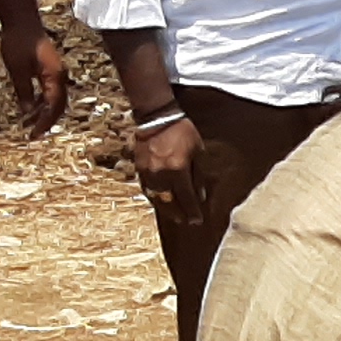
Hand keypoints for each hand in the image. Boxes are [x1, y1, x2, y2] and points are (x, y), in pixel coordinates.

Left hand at [1, 26, 68, 139]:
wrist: (22, 20)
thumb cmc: (18, 42)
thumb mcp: (17, 70)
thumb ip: (23, 91)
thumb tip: (27, 112)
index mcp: (54, 76)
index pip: (54, 106)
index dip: (45, 122)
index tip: (34, 134)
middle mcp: (59, 75)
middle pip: (59, 104)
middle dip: (47, 120)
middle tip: (34, 133)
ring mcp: (55, 70)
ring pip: (55, 97)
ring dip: (44, 111)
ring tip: (29, 122)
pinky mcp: (49, 67)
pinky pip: (49, 89)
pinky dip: (42, 100)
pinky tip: (30, 105)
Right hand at [128, 111, 205, 225]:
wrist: (156, 119)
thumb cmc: (181, 132)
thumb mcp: (198, 151)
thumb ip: (199, 175)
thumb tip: (201, 196)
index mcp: (178, 169)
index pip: (186, 197)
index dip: (192, 211)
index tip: (197, 220)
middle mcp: (161, 175)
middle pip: (170, 203)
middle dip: (179, 214)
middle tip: (187, 222)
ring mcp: (148, 174)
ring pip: (156, 199)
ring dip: (166, 210)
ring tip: (175, 216)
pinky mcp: (139, 170)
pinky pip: (147, 190)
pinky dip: (155, 199)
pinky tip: (161, 202)